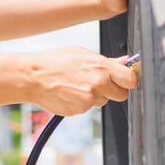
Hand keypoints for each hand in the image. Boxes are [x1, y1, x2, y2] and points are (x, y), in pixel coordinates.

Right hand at [22, 46, 138, 115]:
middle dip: (113, 90)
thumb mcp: (83, 54)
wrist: (33, 78)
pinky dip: (81, 102)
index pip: (131, 80)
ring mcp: (88, 100)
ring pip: (103, 101)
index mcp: (101, 68)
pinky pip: (88, 107)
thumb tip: (126, 62)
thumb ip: (107, 62)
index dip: (128, 80)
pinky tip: (70, 92)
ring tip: (77, 85)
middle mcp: (98, 85)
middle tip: (100, 82)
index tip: (125, 78)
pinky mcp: (79, 110)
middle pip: (121, 95)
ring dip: (95, 95)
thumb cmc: (55, 63)